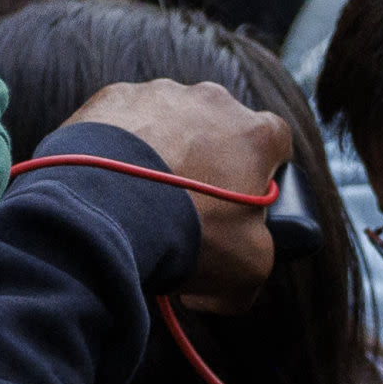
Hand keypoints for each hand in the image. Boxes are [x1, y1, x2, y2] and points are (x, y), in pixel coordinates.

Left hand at [50, 80, 289, 311]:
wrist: (107, 211)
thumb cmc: (188, 236)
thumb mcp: (247, 270)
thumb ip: (253, 266)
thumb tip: (220, 290)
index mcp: (257, 132)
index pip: (275, 147)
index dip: (259, 179)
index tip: (240, 206)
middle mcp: (213, 99)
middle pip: (219, 131)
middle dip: (207, 163)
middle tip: (184, 206)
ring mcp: (160, 93)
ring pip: (168, 123)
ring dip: (161, 151)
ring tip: (139, 197)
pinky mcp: (112, 95)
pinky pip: (122, 120)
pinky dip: (117, 145)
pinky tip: (108, 181)